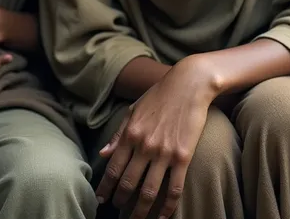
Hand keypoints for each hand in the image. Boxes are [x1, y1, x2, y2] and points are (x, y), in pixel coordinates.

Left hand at [96, 55, 219, 218]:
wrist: (188, 84)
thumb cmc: (160, 95)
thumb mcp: (134, 110)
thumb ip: (118, 134)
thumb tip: (103, 154)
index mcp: (130, 134)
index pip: (113, 168)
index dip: (106, 186)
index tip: (101, 199)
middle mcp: (144, 145)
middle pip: (128, 183)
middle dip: (121, 201)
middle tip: (117, 211)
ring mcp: (164, 153)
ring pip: (149, 192)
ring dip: (140, 211)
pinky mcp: (183, 157)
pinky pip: (174, 189)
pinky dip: (167, 208)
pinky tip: (162, 217)